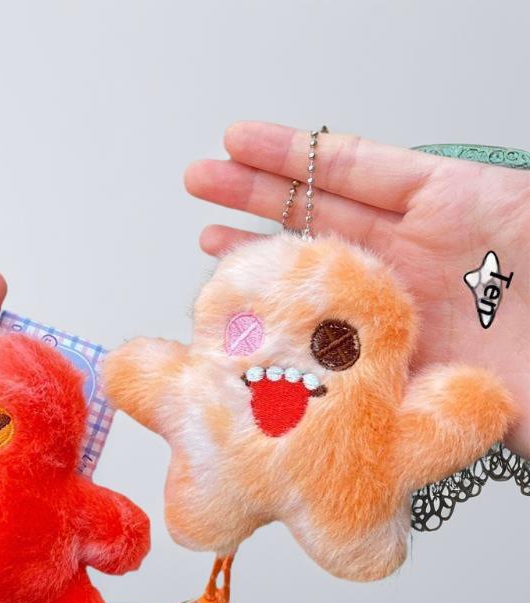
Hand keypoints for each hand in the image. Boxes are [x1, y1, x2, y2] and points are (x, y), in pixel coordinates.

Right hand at [185, 122, 529, 456]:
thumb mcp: (516, 208)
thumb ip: (459, 192)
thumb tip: (388, 168)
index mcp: (446, 207)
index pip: (352, 170)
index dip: (291, 154)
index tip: (238, 141)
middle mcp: (412, 258)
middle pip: (318, 215)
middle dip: (254, 194)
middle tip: (201, 179)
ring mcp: (396, 312)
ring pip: (313, 276)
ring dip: (260, 256)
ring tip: (209, 239)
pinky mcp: (390, 366)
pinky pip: (327, 342)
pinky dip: (287, 329)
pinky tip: (254, 318)